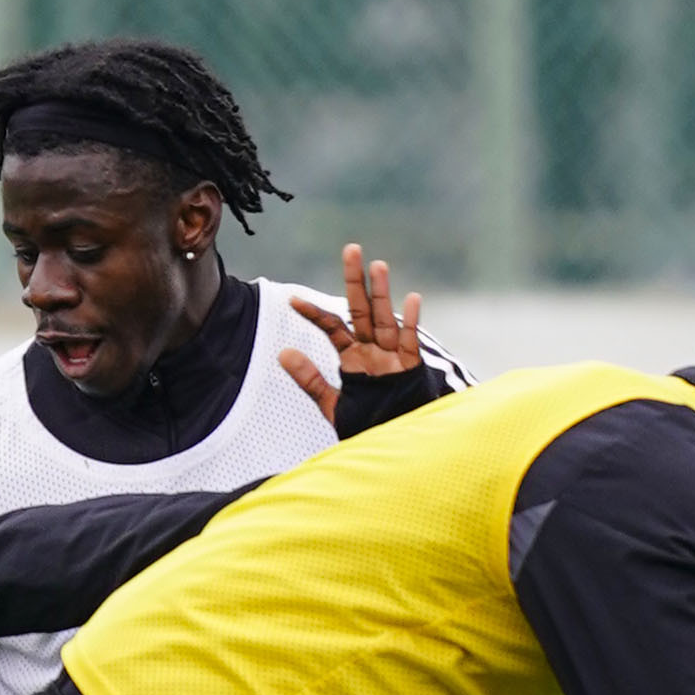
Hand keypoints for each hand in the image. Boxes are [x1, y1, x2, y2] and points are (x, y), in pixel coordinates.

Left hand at [278, 242, 423, 421]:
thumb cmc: (367, 424)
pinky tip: (413, 299)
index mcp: (353, 357)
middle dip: (356, 281)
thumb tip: (282, 353)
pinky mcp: (411, 368)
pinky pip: (410, 342)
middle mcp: (373, 350)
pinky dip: (411, 322)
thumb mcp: (333, 405)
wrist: (394, 446)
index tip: (291, 300)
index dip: (313, 313)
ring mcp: (393, 356)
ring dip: (382, 293)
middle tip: (351, 248)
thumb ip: (310, 380)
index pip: (332, 327)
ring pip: (385, 319)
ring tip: (377, 265)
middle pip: (362, 310)